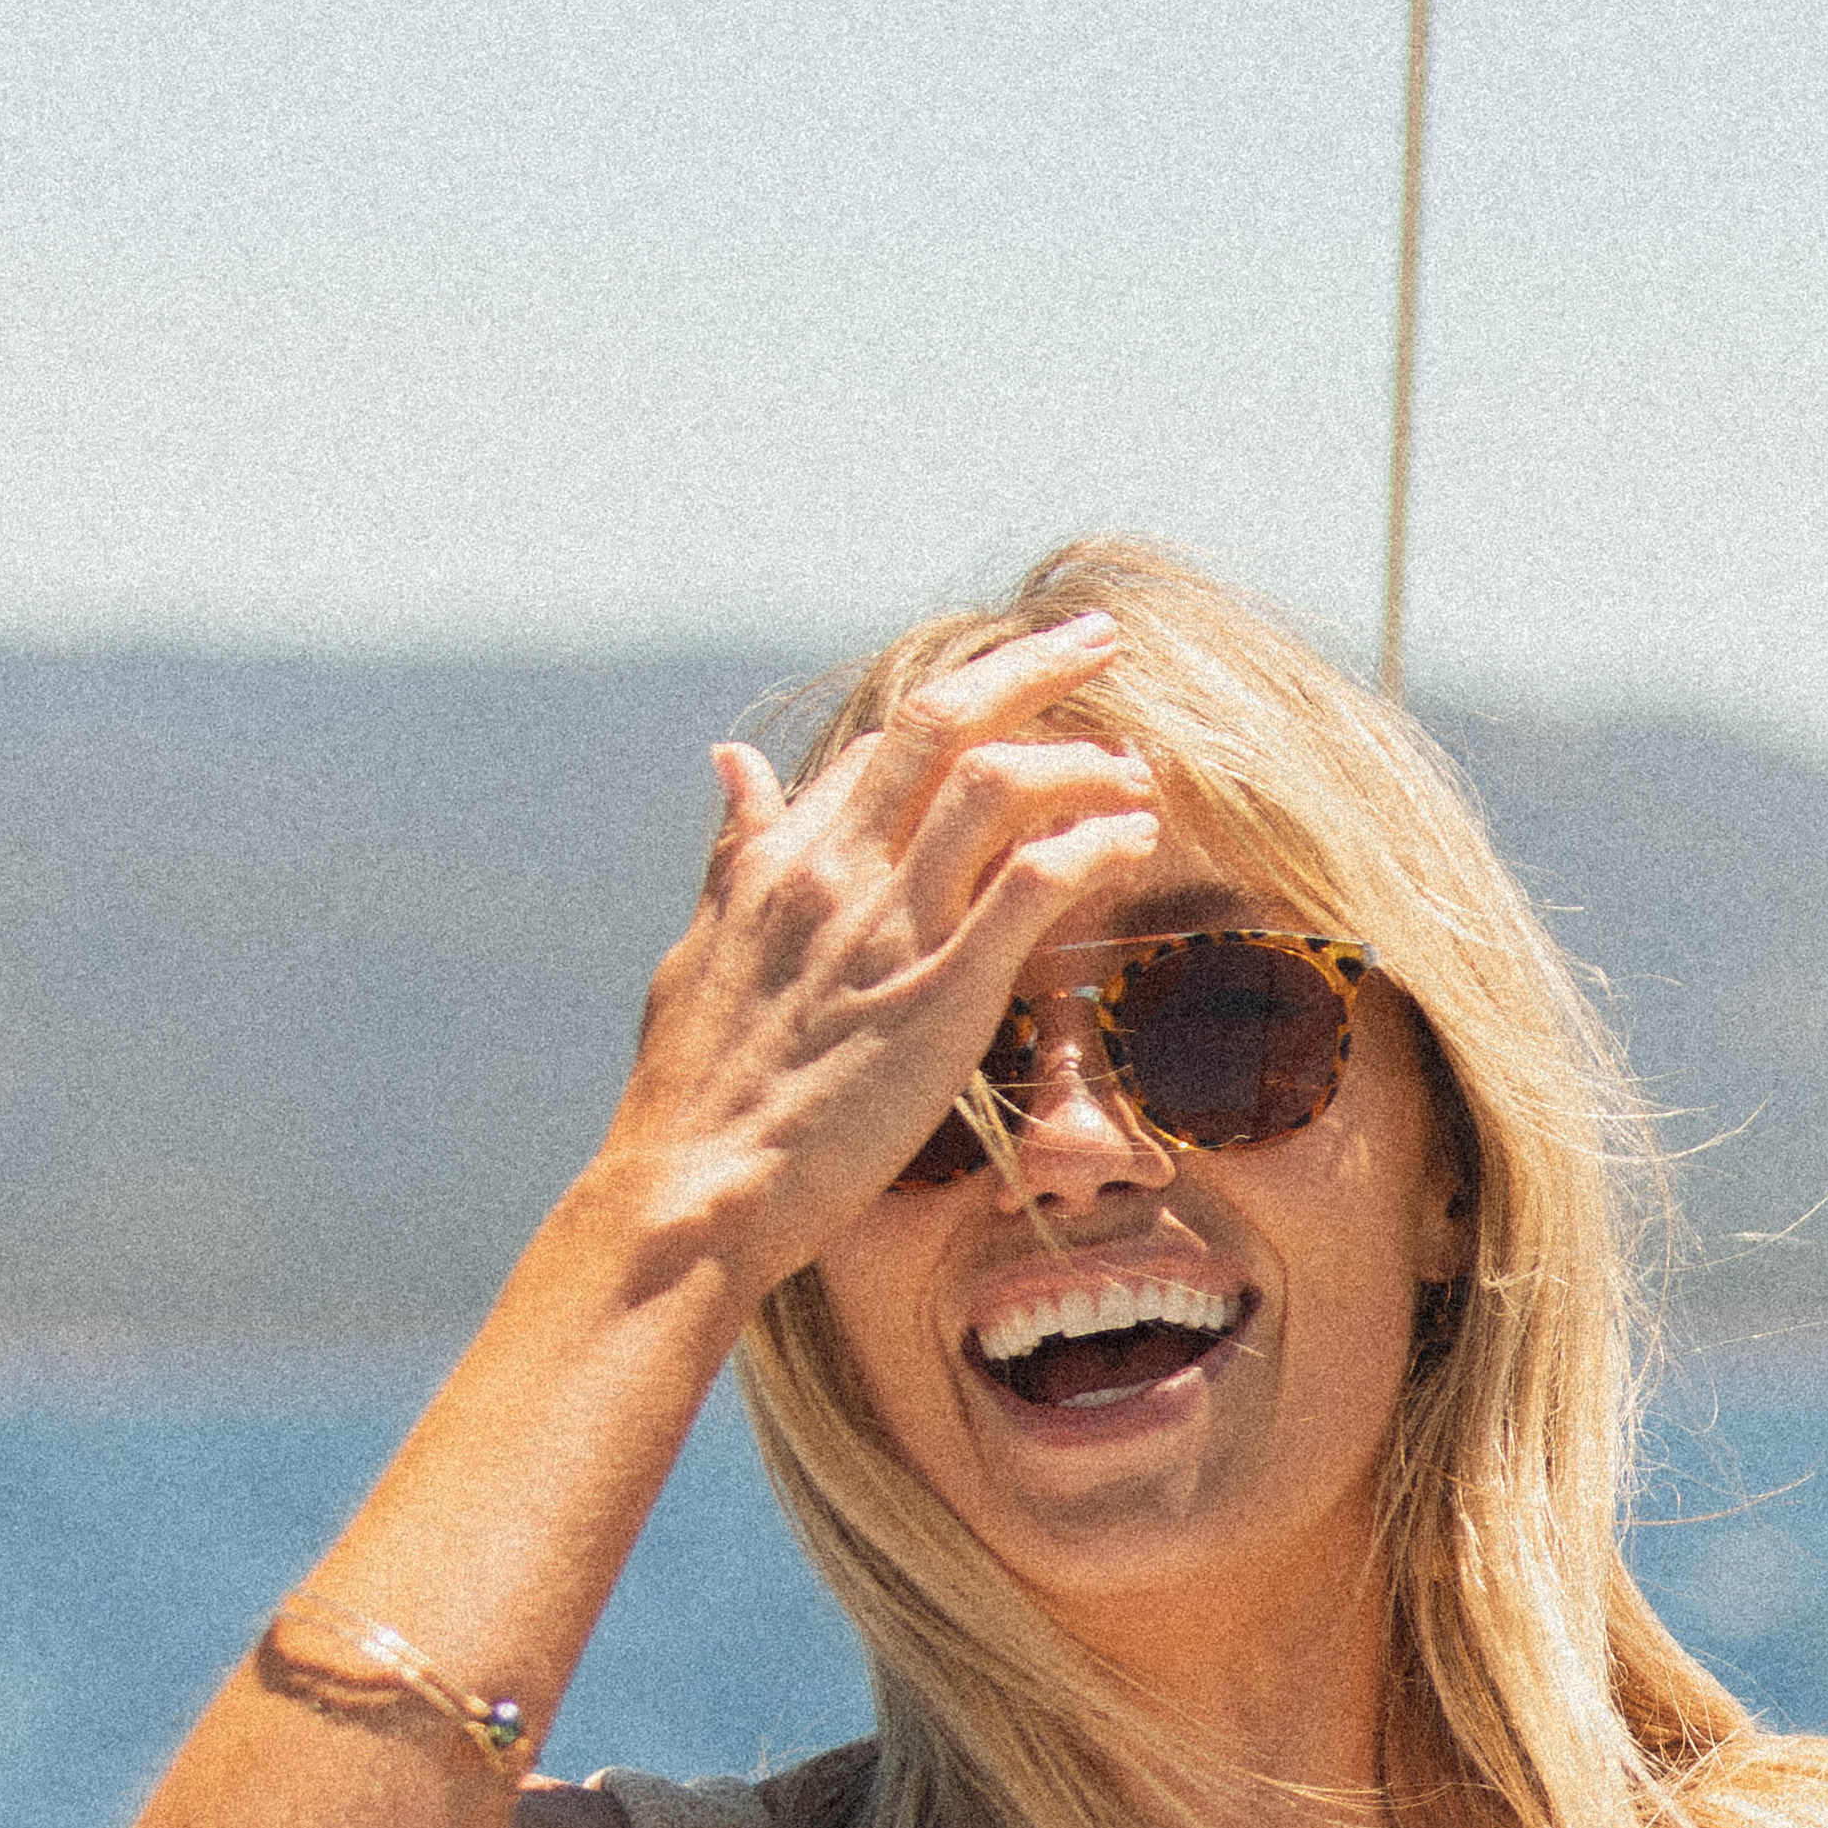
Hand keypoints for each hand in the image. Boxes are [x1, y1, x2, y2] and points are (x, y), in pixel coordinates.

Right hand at [599, 609, 1169, 1284]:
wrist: (690, 1190)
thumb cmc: (697, 1092)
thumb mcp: (702, 948)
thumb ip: (735, 852)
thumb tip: (734, 759)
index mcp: (783, 859)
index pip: (882, 744)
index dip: (961, 703)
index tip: (1018, 689)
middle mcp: (835, 870)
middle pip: (945, 723)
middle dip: (1031, 666)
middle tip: (1099, 638)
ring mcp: (889, 927)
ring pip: (999, 785)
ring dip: (1080, 758)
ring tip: (1136, 767)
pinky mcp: (940, 995)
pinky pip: (1035, 884)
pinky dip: (1094, 844)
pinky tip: (1136, 837)